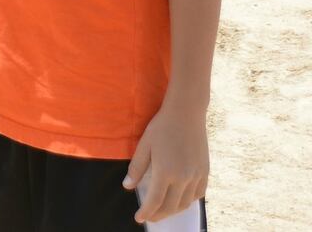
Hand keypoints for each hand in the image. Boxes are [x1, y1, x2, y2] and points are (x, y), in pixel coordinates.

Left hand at [125, 103, 208, 221]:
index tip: (139, 218)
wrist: (186, 113)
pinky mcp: (205, 172)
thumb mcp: (144, 146)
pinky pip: (198, 194)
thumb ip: (137, 168)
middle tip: (149, 217)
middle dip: (159, 215)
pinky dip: (188, 201)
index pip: (155, 201)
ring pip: (186, 203)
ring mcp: (196, 176)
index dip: (146, 212)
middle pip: (171, 206)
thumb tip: (128, 186)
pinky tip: (180, 200)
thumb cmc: (161, 127)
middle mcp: (183, 177)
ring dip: (173, 210)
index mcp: (165, 172)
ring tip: (162, 210)